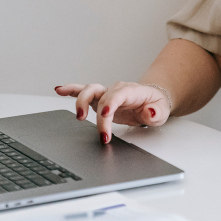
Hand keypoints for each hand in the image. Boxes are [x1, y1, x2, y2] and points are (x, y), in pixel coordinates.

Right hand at [54, 82, 170, 143]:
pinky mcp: (99, 99)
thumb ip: (156, 112)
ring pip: (90, 91)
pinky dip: (70, 90)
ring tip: (78, 116)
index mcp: (132, 91)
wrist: (152, 101)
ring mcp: (106, 93)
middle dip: (97, 112)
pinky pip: (83, 92)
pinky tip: (59, 90)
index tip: (105, 115)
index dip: (110, 103)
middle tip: (97, 130)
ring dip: (80, 101)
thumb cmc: (155, 105)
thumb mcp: (161, 111)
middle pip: (102, 95)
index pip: (119, 95)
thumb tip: (149, 112)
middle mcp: (117, 90)